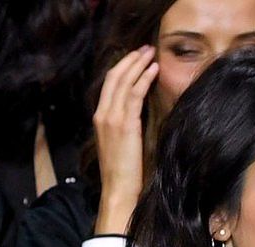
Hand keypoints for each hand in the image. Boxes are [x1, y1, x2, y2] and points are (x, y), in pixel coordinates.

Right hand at [93, 45, 159, 234]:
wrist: (118, 190)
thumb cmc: (123, 174)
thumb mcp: (119, 146)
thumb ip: (123, 127)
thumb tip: (136, 117)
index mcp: (99, 118)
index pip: (109, 84)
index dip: (122, 67)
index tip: (136, 59)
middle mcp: (103, 114)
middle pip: (114, 76)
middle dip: (130, 59)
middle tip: (146, 49)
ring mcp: (112, 117)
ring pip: (124, 81)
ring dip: (139, 64)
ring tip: (152, 54)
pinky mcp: (125, 124)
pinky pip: (134, 93)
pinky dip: (144, 78)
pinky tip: (154, 70)